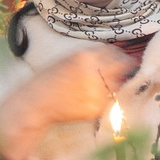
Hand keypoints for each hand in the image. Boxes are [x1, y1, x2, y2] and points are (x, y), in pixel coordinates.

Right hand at [0, 44, 136, 159]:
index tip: (121, 58)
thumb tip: (113, 56)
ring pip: (117, 85)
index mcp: (85, 57)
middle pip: (123, 67)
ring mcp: (97, 91)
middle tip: (123, 72)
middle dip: (124, 68)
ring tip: (96, 87)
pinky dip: (104, 99)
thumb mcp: (68, 59)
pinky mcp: (96, 108)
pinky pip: (108, 100)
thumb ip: (90, 57)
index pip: (114, 52)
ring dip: (113, 84)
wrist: (35, 103)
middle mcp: (94, 72)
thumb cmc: (49, 79)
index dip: (120, 55)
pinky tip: (88, 99)